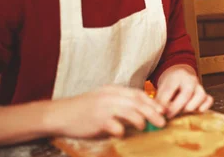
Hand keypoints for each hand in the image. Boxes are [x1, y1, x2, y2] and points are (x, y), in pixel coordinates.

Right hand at [50, 85, 166, 137]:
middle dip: (153, 112)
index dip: (153, 102)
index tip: (163, 110)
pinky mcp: (97, 120)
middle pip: (138, 103)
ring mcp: (104, 108)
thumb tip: (140, 111)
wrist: (60, 114)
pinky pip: (115, 126)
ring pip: (130, 112)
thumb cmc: (83, 109)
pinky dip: (121, 130)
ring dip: (140, 121)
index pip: (138, 94)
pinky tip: (122, 134)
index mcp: (114, 90)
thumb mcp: (103, 99)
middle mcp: (111, 97)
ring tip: (144, 128)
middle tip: (163, 122)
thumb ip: (120, 102)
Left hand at [155, 64, 213, 118]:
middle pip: (186, 93)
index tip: (161, 112)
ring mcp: (199, 86)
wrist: (180, 76)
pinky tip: (196, 111)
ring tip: (182, 112)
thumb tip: (159, 113)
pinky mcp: (205, 93)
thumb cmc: (170, 85)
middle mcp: (190, 79)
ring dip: (190, 107)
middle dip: (177, 107)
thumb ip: (160, 100)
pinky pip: (209, 100)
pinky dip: (204, 107)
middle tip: (169, 116)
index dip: (164, 102)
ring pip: (200, 95)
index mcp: (176, 76)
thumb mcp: (162, 88)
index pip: (170, 89)